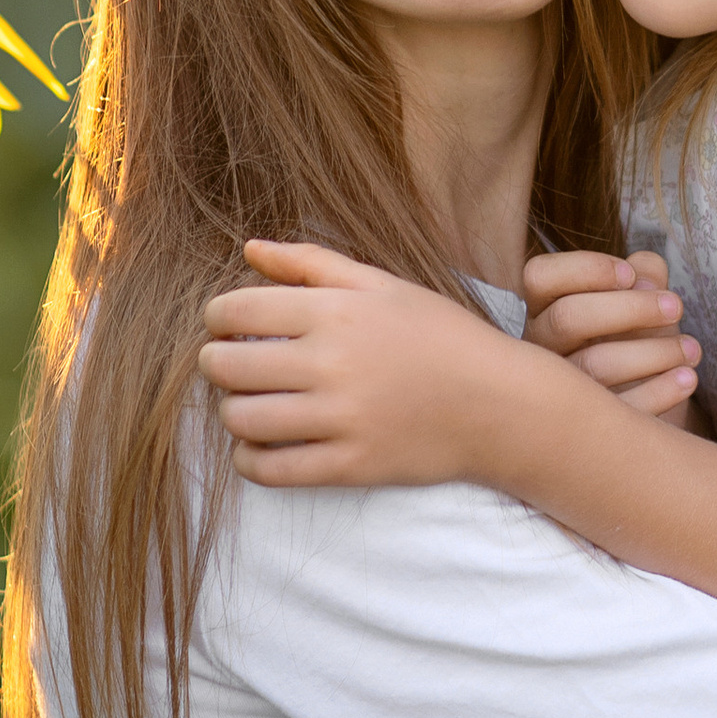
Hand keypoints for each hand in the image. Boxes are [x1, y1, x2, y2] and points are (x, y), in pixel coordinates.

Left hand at [199, 239, 535, 487]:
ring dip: (232, 411)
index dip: (217, 318)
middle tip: (231, 365)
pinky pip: (268, 470)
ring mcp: (341, 419)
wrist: (500, 404)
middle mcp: (332, 364)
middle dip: (216, 364)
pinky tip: (260, 445)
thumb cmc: (440, 336)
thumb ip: (310, 263)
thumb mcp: (382, 285)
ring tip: (250, 403)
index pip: (236, 311)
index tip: (226, 326)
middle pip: (227, 367)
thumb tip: (249, 247)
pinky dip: (249, 459)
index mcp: (336, 312)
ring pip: (241, 420)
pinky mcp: (350, 466)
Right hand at [522, 248, 700, 421]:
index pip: (540, 276)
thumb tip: (646, 279)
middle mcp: (539, 349)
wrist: (645, 399)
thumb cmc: (635, 338)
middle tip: (676, 307)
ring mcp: (555, 393)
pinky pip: (617, 410)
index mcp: (545, 309)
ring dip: (653, 352)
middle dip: (631, 308)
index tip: (630, 274)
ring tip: (691, 349)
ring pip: (593, 366)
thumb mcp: (640, 300)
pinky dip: (659, 392)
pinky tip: (687, 379)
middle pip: (567, 318)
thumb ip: (644, 274)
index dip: (585, 269)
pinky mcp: (582, 431)